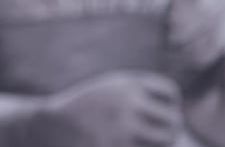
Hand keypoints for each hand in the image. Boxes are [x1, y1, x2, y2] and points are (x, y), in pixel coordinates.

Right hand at [26, 71, 182, 146]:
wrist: (49, 125)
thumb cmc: (84, 110)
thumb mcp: (109, 91)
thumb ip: (139, 94)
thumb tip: (176, 118)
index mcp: (125, 83)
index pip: (169, 92)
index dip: (168, 104)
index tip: (154, 113)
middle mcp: (125, 101)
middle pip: (171, 120)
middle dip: (168, 130)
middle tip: (154, 136)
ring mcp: (121, 127)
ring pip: (164, 140)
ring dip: (157, 144)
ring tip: (141, 141)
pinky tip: (125, 142)